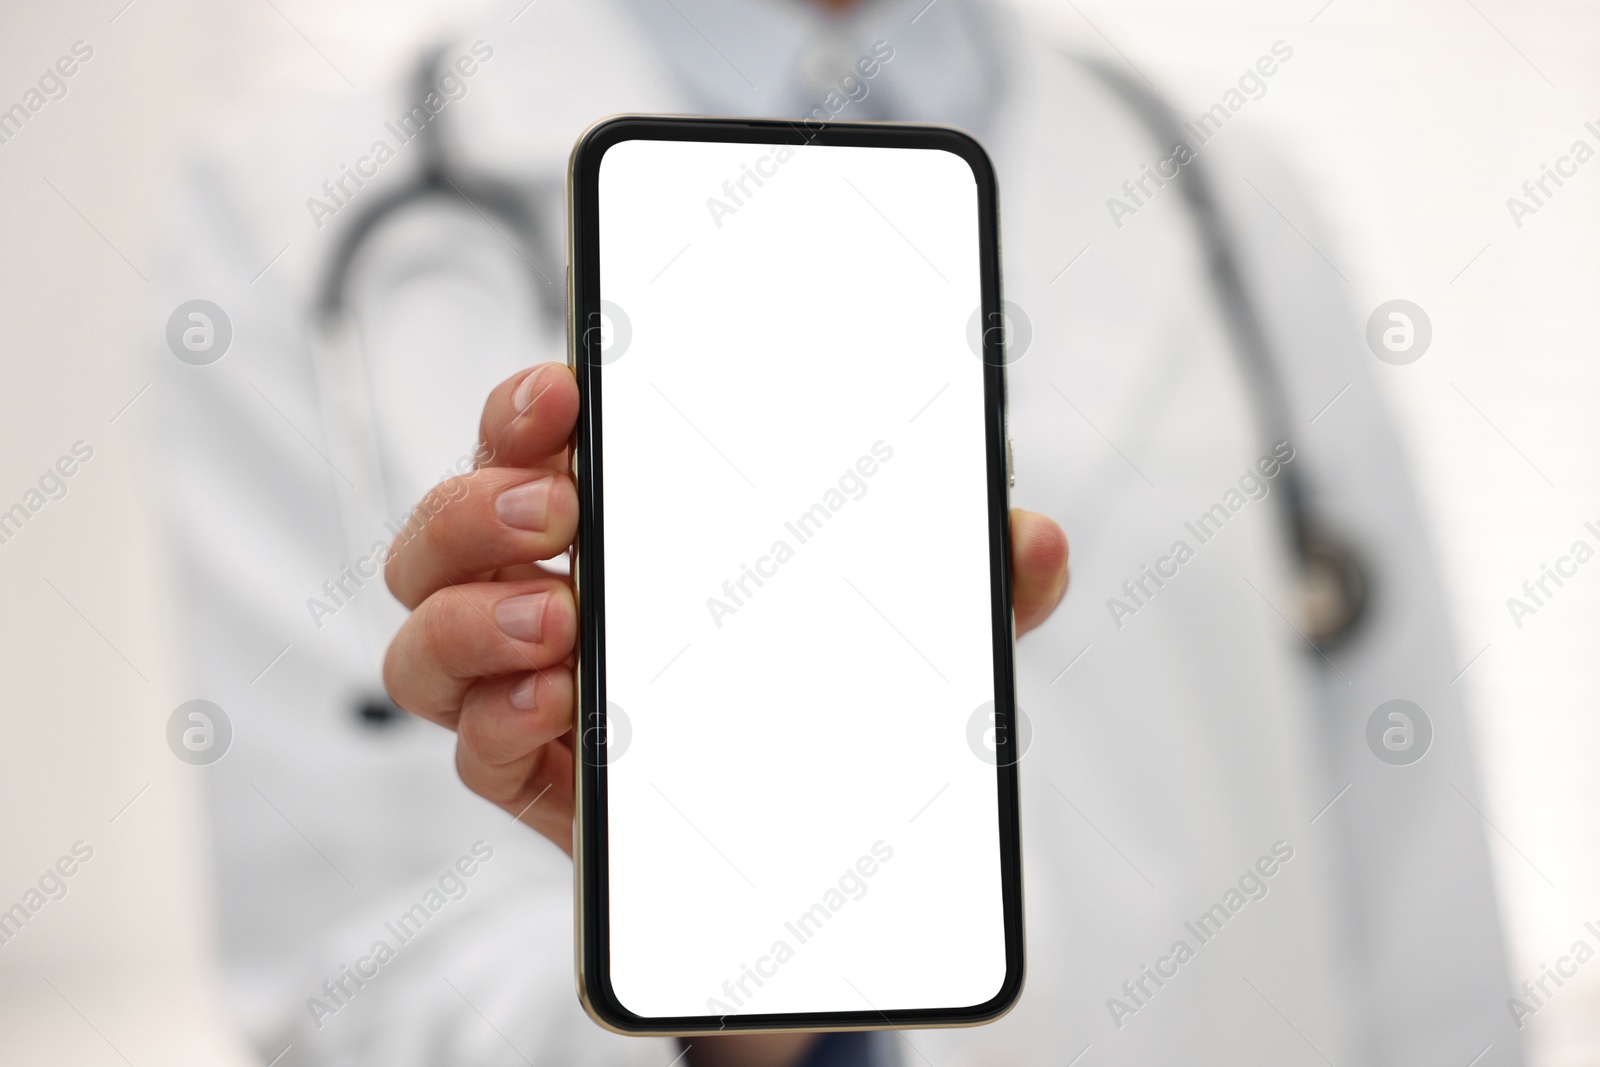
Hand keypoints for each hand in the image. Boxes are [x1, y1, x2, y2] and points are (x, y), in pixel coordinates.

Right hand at [382, 362, 1069, 855]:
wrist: (799, 838)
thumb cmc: (817, 692)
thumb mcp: (906, 629)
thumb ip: (969, 584)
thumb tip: (1035, 542)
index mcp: (626, 522)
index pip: (539, 436)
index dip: (530, 404)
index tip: (567, 391)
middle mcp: (553, 588)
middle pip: (452, 518)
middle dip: (481, 498)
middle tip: (563, 509)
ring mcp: (526, 682)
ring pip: (424, 628)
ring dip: (471, 613)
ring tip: (561, 622)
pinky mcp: (527, 770)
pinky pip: (463, 742)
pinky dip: (491, 719)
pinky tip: (556, 707)